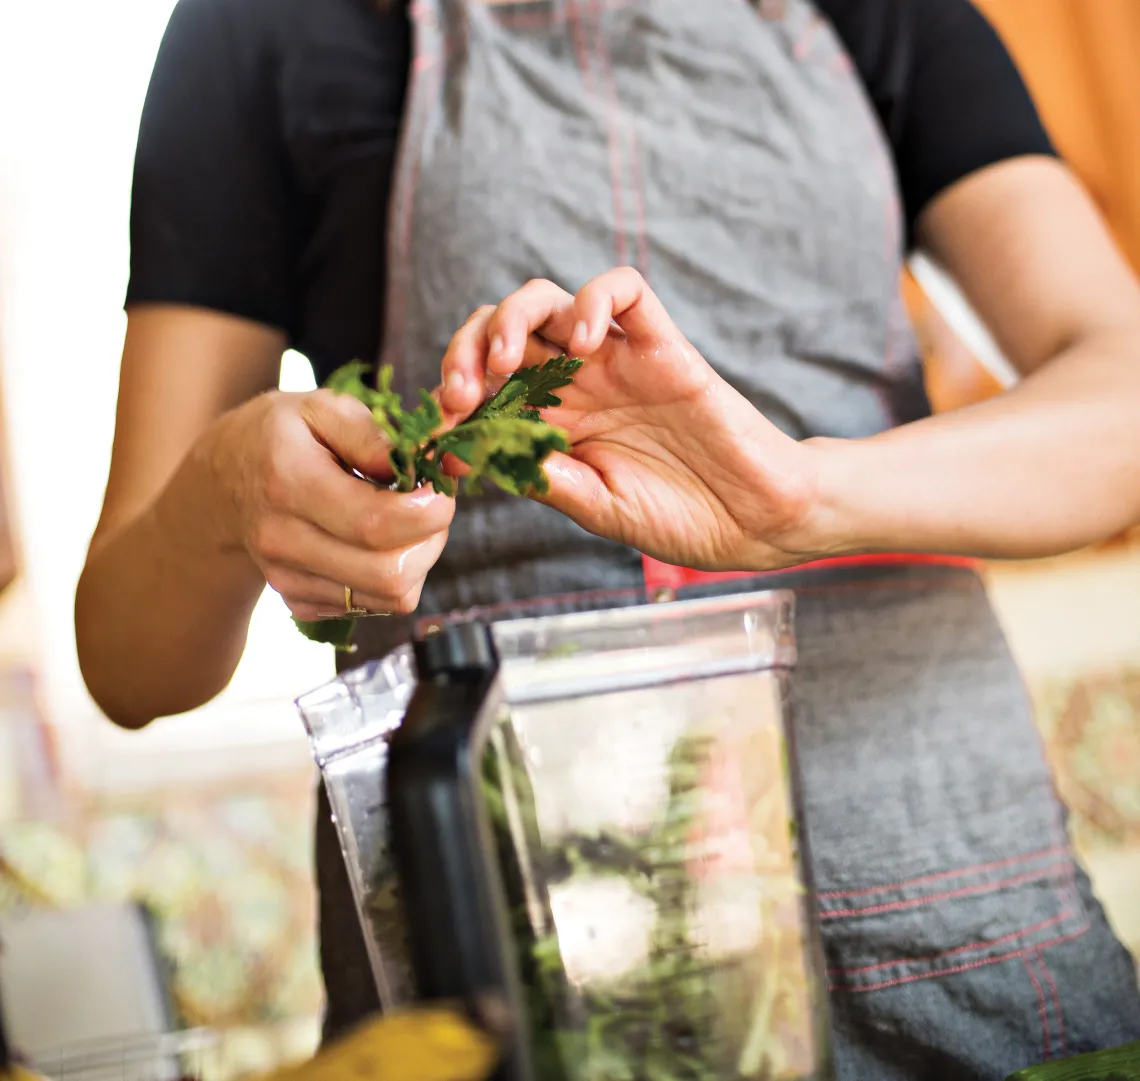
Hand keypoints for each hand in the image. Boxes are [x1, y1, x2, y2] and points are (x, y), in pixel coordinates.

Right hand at [201, 389, 453, 620]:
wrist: (221, 484)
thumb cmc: (281, 436)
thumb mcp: (320, 407)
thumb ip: (371, 434)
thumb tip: (418, 466)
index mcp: (288, 483)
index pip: (375, 524)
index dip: (427, 513)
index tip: (440, 490)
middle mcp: (283, 541)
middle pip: (389, 573)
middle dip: (432, 540)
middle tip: (432, 508)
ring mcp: (289, 579)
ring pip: (390, 597)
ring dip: (420, 561)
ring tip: (409, 524)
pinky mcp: (300, 603)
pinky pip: (374, 606)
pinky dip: (394, 577)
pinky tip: (380, 543)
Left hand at [440, 268, 823, 570]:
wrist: (752, 519)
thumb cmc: (677, 517)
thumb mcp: (596, 506)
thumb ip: (543, 476)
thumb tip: (471, 449)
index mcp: (554, 423)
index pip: (486, 386)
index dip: (453, 398)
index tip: (439, 433)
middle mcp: (578, 384)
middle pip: (504, 332)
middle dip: (466, 350)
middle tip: (461, 393)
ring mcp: (618, 361)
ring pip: (550, 301)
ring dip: (512, 319)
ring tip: (504, 364)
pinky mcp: (663, 346)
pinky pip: (624, 292)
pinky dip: (593, 300)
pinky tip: (583, 342)